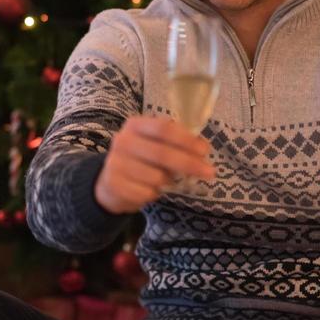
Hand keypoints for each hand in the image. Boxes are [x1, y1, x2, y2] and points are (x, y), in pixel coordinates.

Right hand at [95, 115, 215, 213]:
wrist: (110, 183)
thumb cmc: (141, 160)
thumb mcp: (155, 145)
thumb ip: (176, 143)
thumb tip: (203, 148)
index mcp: (135, 125)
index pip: (163, 128)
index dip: (186, 140)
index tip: (204, 151)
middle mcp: (123, 141)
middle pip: (162, 153)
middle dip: (189, 164)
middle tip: (210, 172)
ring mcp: (115, 163)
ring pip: (156, 177)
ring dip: (169, 183)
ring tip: (166, 182)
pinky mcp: (113, 185)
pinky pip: (146, 193)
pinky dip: (154, 194)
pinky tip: (150, 190)